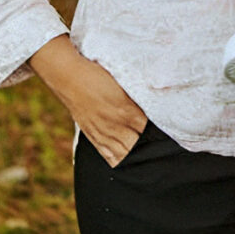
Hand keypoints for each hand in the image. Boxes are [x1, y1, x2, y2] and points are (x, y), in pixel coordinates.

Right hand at [30, 36, 146, 166]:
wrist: (70, 78)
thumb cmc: (97, 75)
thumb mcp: (123, 83)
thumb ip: (136, 97)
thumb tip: (149, 104)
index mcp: (126, 111)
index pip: (147, 128)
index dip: (155, 130)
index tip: (164, 129)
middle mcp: (114, 126)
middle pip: (136, 144)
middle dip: (146, 144)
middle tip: (154, 143)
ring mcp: (102, 132)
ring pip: (122, 152)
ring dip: (132, 152)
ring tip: (141, 152)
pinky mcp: (91, 135)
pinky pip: (105, 153)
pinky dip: (116, 158)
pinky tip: (122, 159)